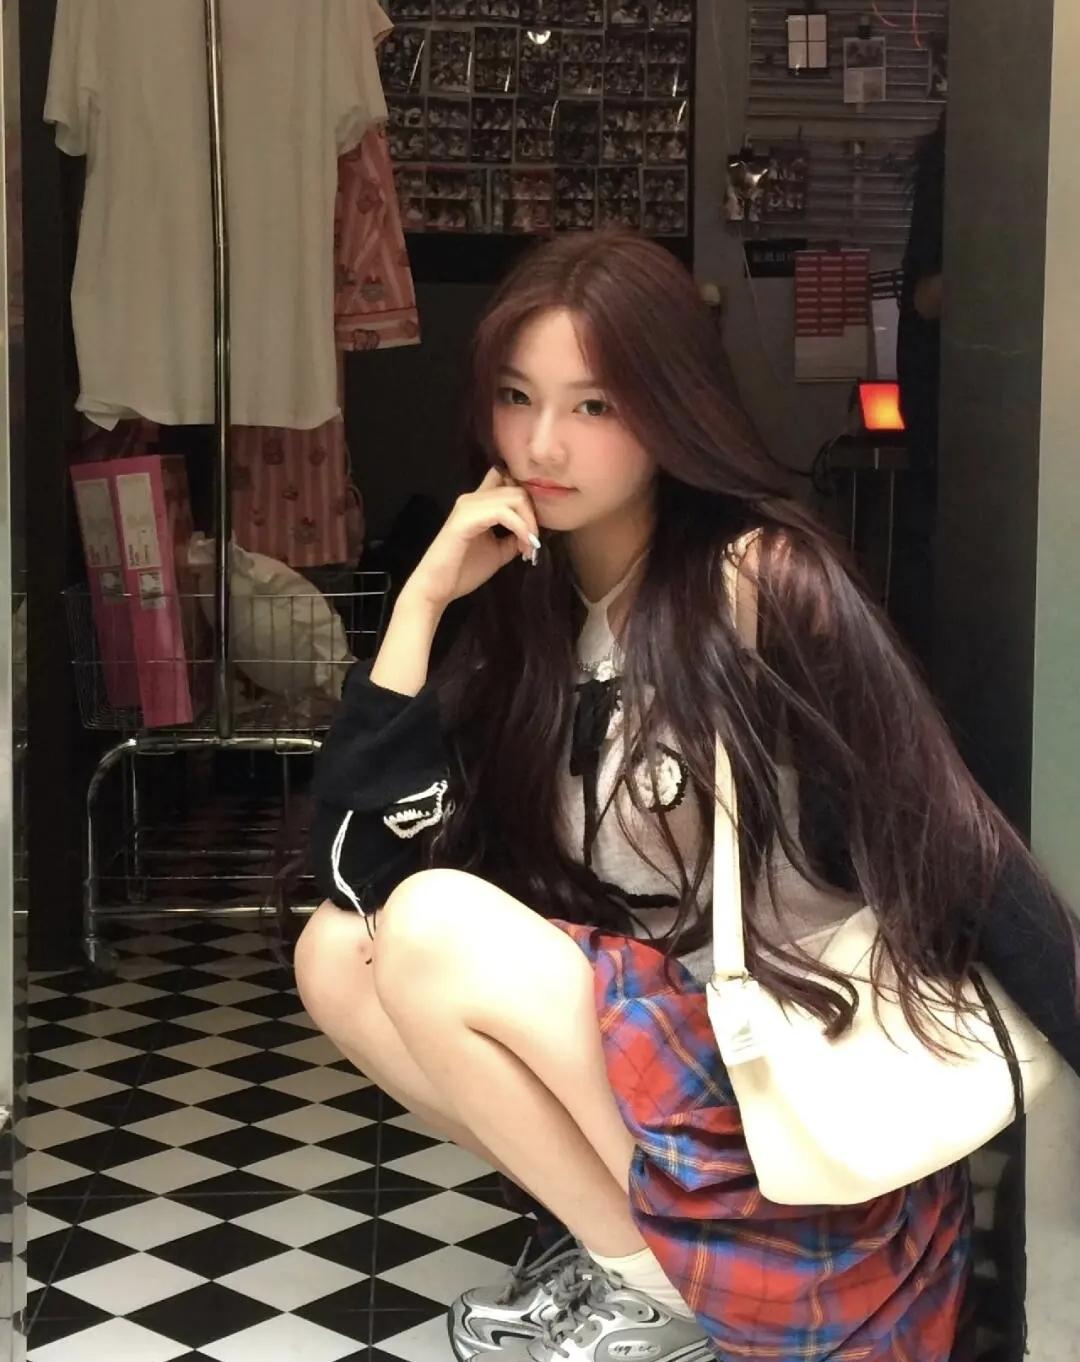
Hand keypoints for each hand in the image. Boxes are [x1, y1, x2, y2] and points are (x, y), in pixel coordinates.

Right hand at [400, 468, 540, 611]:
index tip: (535, 523)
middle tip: (534, 542)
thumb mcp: (498, 551)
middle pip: (516, 488)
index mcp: (478, 503)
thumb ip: (513, 537)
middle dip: (533, 514)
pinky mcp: (466, 518)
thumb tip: (532, 532)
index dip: (526, 495)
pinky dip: (520, 528)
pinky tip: (523, 546)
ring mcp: (468, 506)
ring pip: (514, 497)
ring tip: (530, 546)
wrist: (437, 588)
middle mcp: (473, 497)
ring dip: (528, 522)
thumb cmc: (463, 571)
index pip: (505, 477)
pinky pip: (503, 513)